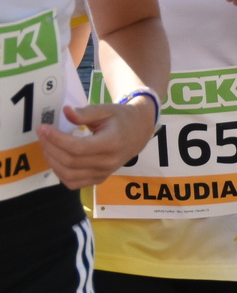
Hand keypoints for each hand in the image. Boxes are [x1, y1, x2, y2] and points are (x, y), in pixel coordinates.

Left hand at [36, 95, 158, 189]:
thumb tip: (66, 112)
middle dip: (50, 148)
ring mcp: (104, 173)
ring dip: (52, 161)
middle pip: (70, 162)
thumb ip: (85, 112)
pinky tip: (57, 159)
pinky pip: (74, 183)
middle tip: (42, 134)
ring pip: (69, 175)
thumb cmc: (121, 118)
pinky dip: (60, 174)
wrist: (139, 131)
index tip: (43, 128)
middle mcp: (108, 162)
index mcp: (112, 143)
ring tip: (46, 146)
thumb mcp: (106, 109)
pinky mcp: (99, 178)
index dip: (56, 139)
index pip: (77, 148)